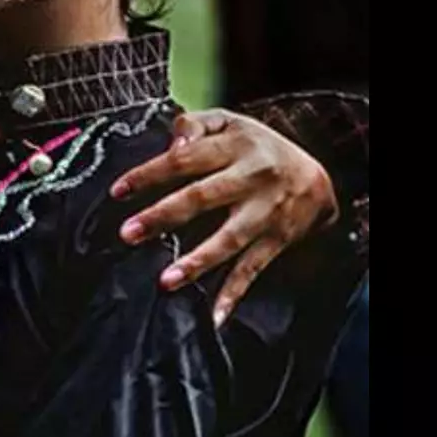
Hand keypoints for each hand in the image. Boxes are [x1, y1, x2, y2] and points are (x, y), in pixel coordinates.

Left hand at [110, 108, 338, 324]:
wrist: (317, 177)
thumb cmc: (258, 148)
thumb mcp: (229, 121)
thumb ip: (193, 125)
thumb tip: (172, 146)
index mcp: (235, 146)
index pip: (185, 159)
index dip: (150, 174)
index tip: (118, 191)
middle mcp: (252, 178)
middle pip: (201, 197)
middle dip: (162, 216)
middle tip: (128, 233)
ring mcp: (266, 212)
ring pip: (228, 239)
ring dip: (197, 262)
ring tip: (166, 281)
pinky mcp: (277, 240)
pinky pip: (253, 269)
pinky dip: (234, 293)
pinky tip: (215, 316)